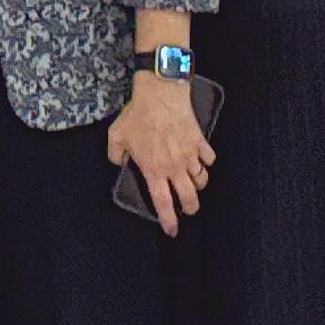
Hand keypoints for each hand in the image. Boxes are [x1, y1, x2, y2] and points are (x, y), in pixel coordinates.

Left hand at [107, 71, 214, 233]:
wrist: (160, 94)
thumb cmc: (138, 115)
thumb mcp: (116, 136)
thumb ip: (115, 155)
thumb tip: (119, 162)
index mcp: (154, 170)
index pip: (163, 203)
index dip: (169, 220)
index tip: (172, 231)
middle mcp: (174, 167)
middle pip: (189, 197)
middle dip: (191, 208)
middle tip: (190, 209)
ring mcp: (189, 155)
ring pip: (202, 180)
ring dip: (199, 186)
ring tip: (195, 185)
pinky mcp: (199, 141)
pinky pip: (209, 158)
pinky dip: (207, 162)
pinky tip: (202, 161)